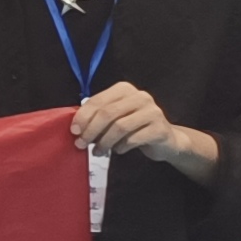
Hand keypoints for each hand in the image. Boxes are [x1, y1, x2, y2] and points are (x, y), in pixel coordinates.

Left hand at [76, 83, 211, 176]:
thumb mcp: (116, 117)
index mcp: (124, 89)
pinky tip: (118, 150)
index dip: (83, 117)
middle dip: (91, 130)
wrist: (167, 140)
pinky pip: (133, 139)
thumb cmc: (135, 127)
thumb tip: (76, 129)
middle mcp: (140, 97)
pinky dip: (121, 147)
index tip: (74, 131)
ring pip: (119, 127)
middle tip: (81, 144)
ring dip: (104, 142)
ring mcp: (152, 112)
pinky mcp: (160, 129)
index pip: (98, 101)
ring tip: (98, 151)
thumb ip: (98, 117)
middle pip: (107, 113)